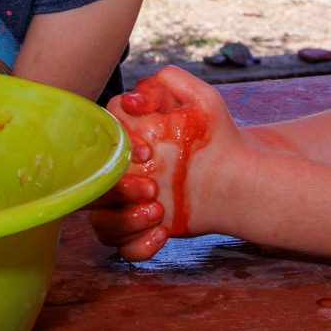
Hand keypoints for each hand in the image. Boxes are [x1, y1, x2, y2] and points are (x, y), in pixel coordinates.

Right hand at [87, 66, 242, 260]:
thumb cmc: (216, 137)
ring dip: (124, 221)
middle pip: (91, 188)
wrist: (239, 178)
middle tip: (153, 188)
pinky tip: (163, 234)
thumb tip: (133, 99)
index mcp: (125, 142)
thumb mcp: (200, 100)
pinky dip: (138, 246)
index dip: (118, 148)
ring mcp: (127, 205)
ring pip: (100, 222)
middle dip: (117, 190)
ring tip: (159, 213)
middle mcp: (120, 174)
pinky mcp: (140, 231)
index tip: (149, 152)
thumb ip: (167, 82)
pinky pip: (122, 248)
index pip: (99, 143)